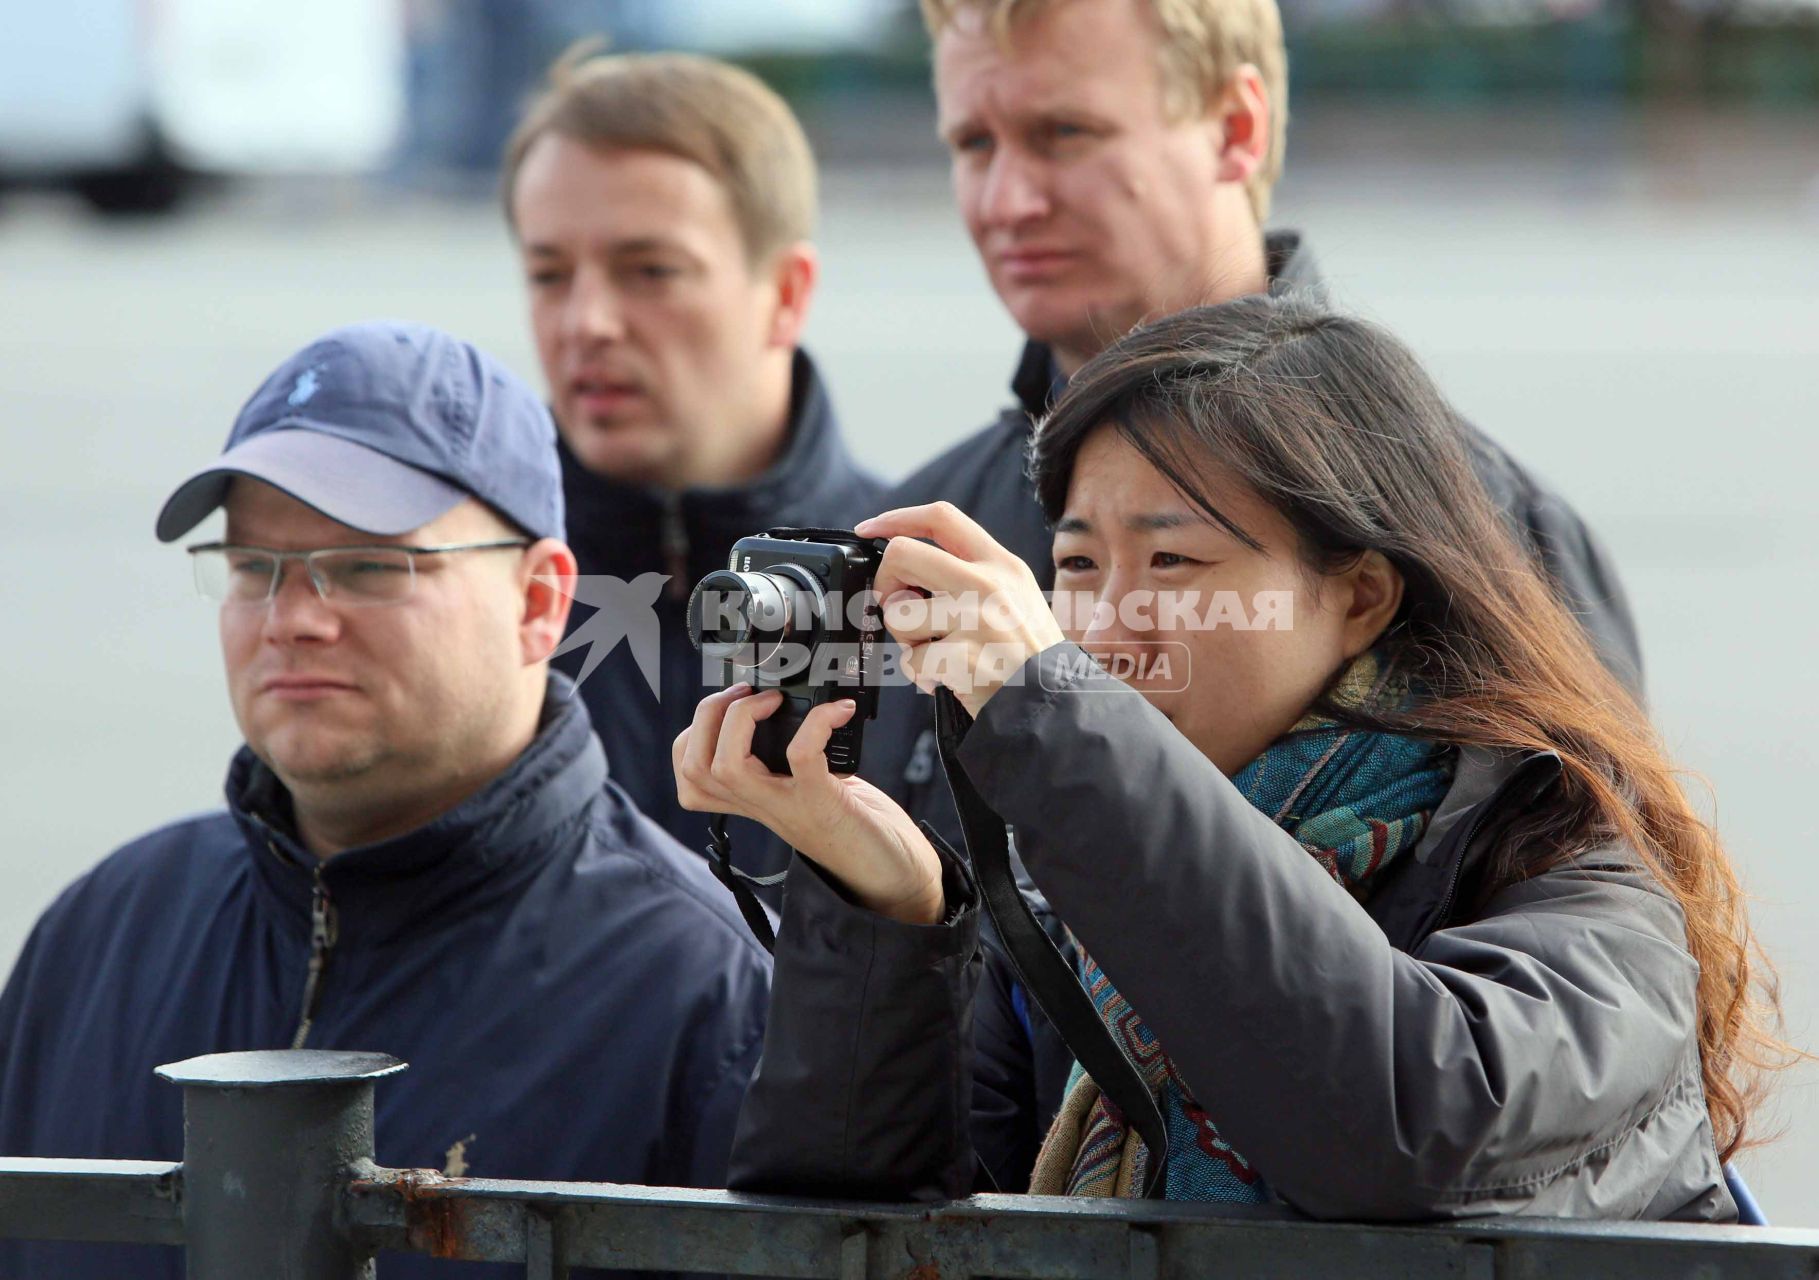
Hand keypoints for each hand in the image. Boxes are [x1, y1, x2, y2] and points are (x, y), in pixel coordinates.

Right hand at [673, 683, 945, 925]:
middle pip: (695, 767)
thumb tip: (796, 714)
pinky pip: (801, 755)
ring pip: (727, 767)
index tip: (723, 710)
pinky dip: (816, 723)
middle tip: (744, 693)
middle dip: (707, 717)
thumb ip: (793, 764)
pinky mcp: (824, 803)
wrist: (895, 880)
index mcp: (756, 803)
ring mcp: (789, 807)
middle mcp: (763, 807)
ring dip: (742, 719)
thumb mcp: (812, 793)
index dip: (690, 738)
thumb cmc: (860, 832)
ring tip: (771, 699)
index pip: (691, 778)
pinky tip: (837, 711)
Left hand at [855, 502, 1064, 717]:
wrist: (1054, 702)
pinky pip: (911, 660)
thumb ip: (968, 579)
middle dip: (886, 583)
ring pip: (898, 613)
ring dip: (905, 640)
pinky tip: (944, 679)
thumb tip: (906, 581)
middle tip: (900, 610)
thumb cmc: (1029, 655)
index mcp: (1001, 564)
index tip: (870, 530)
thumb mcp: (1016, 597)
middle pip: (903, 554)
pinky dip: (919, 676)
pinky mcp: (964, 656)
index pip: (941, 518)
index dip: (897, 519)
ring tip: (934, 654)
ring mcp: (976, 619)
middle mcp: (988, 583)